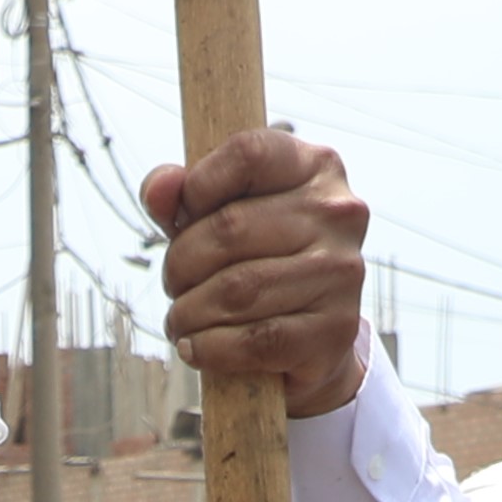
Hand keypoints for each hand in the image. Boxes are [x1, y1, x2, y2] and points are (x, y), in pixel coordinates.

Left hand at [141, 126, 369, 416]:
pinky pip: (256, 340)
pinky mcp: (336, 329)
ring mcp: (343, 271)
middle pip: (231, 228)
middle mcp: (338, 213)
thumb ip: (182, 195)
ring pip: (238, 289)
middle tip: (173, 284)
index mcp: (316, 167)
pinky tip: (194, 347)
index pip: (247, 153)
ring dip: (189, 311)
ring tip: (180, 319)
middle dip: (181, 263)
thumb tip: (159, 190)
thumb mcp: (220, 214)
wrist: (310, 337)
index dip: (198, 187)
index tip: (181, 218)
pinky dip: (210, 348)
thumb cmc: (258, 260)